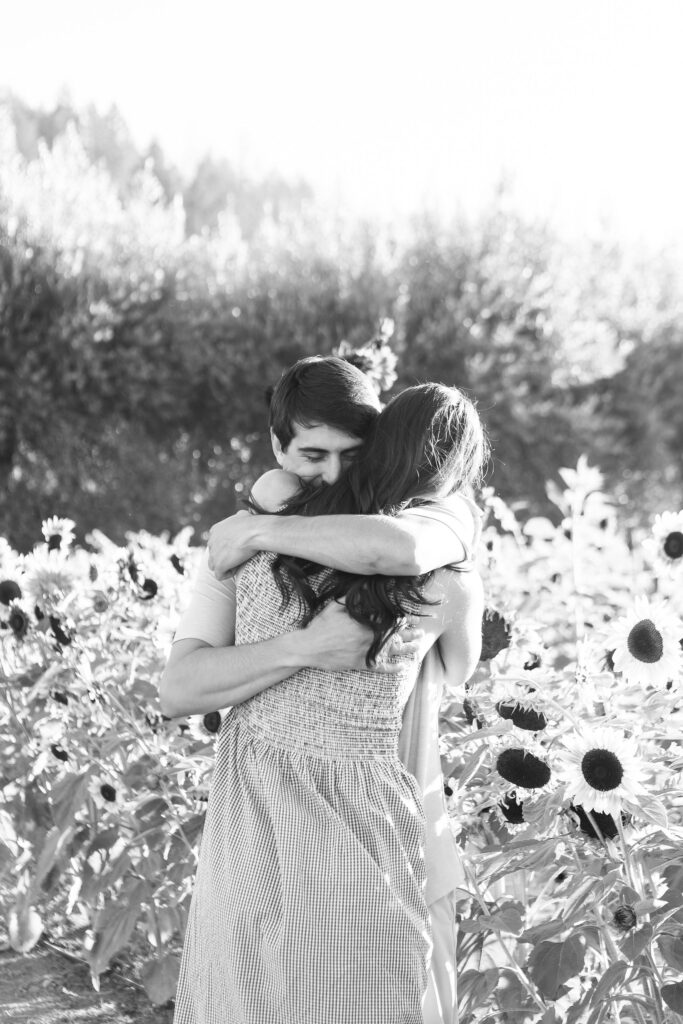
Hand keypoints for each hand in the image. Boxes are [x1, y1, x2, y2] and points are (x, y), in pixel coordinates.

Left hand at [207, 511, 255, 577]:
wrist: (254, 532)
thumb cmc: (251, 523)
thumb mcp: (242, 515)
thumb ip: (237, 518)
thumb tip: (242, 515)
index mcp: (214, 530)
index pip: (215, 543)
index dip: (226, 547)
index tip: (237, 548)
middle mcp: (211, 542)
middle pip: (214, 554)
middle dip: (224, 557)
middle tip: (238, 557)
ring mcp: (213, 554)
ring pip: (214, 565)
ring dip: (225, 566)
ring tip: (238, 564)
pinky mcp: (218, 565)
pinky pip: (220, 575)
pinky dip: (228, 574)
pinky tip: (237, 569)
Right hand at [300, 601, 421, 672]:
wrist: (309, 647)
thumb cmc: (322, 625)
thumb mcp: (337, 606)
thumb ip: (353, 599)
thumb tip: (366, 588)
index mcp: (366, 622)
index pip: (391, 620)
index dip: (405, 620)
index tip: (414, 619)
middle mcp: (369, 637)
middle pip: (396, 635)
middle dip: (410, 634)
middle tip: (421, 632)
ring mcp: (366, 652)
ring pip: (392, 651)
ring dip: (407, 649)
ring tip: (418, 647)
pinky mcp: (361, 664)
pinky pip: (380, 667)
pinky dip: (392, 668)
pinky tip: (402, 667)